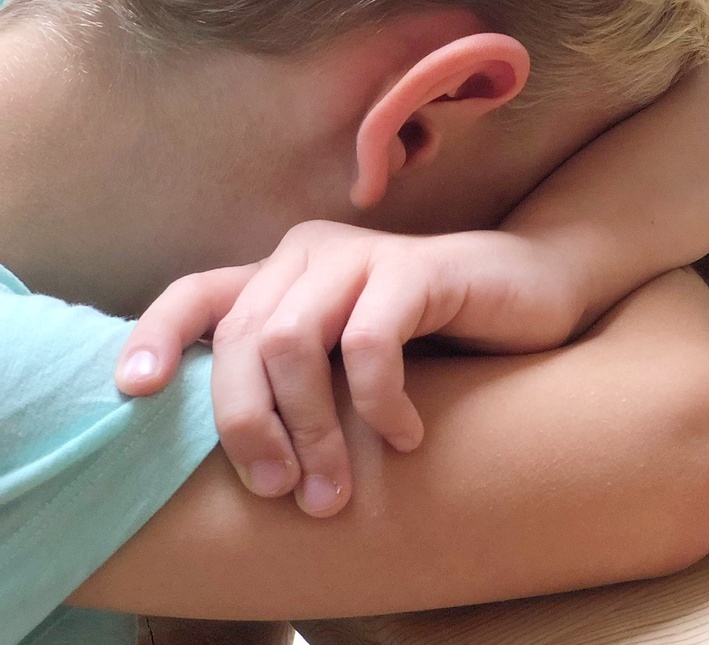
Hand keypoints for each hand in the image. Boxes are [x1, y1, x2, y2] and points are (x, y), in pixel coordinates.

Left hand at [116, 221, 578, 516]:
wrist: (534, 288)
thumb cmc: (436, 334)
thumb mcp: (350, 355)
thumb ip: (299, 376)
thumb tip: (242, 453)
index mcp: (283, 272)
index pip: (197, 294)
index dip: (155, 338)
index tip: (135, 395)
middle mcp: (311, 253)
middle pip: (242, 340)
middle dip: (251, 429)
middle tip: (285, 494)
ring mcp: (362, 255)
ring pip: (292, 344)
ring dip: (310, 431)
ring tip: (336, 487)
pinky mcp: (416, 270)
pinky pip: (368, 344)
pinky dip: (377, 404)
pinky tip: (405, 437)